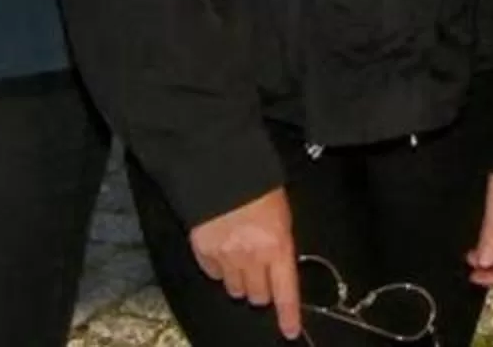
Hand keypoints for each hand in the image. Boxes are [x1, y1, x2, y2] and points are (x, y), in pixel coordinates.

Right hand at [190, 189, 301, 340]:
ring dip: (240, 280)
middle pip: (258, 295)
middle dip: (262, 289)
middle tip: (261, 273)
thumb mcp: (281, 210)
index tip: (289, 330)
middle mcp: (251, 257)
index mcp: (277, 244)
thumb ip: (281, 240)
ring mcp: (225, 256)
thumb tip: (280, 260)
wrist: (218, 164)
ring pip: (235, 288)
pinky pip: (213, 273)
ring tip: (241, 258)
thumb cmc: (256, 180)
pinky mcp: (203, 251)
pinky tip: (222, 249)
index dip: (288, 314)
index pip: (286, 291)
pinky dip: (218, 267)